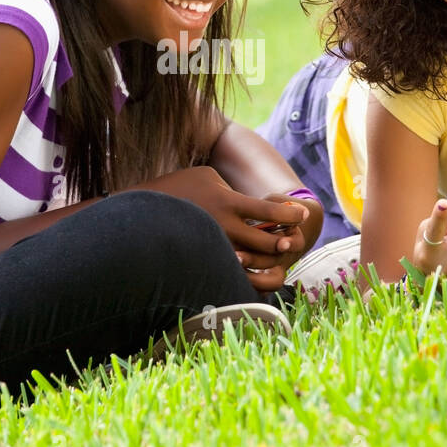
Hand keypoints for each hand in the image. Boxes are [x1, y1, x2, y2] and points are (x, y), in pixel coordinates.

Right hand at [126, 168, 308, 291]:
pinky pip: (233, 271)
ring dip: (270, 258)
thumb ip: (233, 190)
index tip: (304, 213)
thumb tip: (254, 207)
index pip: (268, 210)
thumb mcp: (207, 176)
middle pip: (266, 241)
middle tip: (294, 238)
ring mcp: (213, 246)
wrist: (142, 212)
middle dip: (284, 240)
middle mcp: (223, 227)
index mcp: (226, 202)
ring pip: (253, 261)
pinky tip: (256, 265)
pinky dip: (249, 270)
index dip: (290, 213)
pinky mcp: (204, 259)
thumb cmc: (178, 188)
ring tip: (278, 253)